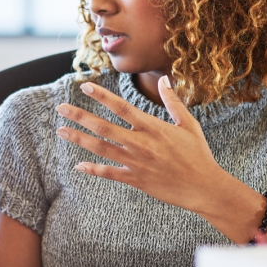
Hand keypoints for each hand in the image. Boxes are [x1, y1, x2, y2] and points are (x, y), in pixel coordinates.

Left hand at [55, 75, 229, 215]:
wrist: (205, 187)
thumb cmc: (198, 154)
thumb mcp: (189, 125)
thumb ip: (173, 102)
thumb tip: (164, 79)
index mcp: (153, 128)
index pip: (122, 107)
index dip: (102, 97)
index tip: (84, 87)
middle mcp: (141, 144)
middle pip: (104, 127)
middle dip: (80, 116)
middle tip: (61, 108)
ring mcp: (136, 162)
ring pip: (101, 149)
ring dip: (79, 139)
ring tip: (61, 131)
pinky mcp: (136, 179)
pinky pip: (110, 173)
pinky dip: (93, 170)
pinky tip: (78, 166)